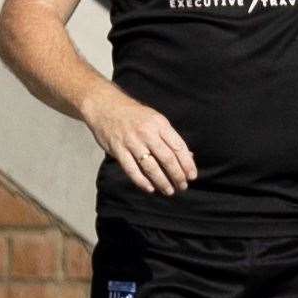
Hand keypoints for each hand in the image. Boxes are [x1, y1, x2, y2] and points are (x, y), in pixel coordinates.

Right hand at [79, 83, 196, 196]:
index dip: (187, 163)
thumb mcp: (155, 120)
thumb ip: (170, 138)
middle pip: (167, 158)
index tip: (192, 176)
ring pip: (150, 167)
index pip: (178, 147)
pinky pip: (132, 169)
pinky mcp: (118, 149)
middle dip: (177, 175)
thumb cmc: (134, 115)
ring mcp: (131, 141)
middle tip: (182, 186)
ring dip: (162, 181)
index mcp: (159, 124)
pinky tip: (150, 188)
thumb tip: (189, 156)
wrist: (105, 106)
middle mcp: (147, 132)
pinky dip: (141, 181)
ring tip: (169, 190)